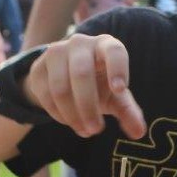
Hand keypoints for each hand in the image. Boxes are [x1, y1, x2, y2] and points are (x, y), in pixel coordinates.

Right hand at [25, 33, 146, 139]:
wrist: (65, 75)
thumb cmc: (99, 83)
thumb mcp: (115, 97)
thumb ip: (128, 112)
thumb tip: (139, 133)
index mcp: (105, 45)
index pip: (113, 50)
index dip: (117, 68)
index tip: (120, 90)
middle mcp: (80, 43)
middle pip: (81, 74)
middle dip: (88, 106)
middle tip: (96, 130)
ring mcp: (55, 53)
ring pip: (60, 88)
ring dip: (73, 115)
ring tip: (85, 131)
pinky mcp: (38, 68)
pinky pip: (46, 96)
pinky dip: (59, 115)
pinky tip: (70, 122)